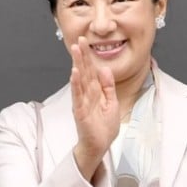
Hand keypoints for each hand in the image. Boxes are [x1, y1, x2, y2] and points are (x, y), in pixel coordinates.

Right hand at [69, 36, 118, 179]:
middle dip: (82, 55)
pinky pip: (78, 96)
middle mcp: (87, 95)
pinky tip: (74, 73)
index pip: (91, 70)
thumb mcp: (112, 103)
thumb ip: (108, 87)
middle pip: (84, 72)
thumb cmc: (104, 128)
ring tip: (75, 51)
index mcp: (95, 92)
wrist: (100, 146)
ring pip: (80, 81)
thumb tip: (105, 69)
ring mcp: (82, 103)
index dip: (88, 56)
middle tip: (78, 39)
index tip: (85, 41)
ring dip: (77, 65)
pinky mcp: (80, 112)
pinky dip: (76, 85)